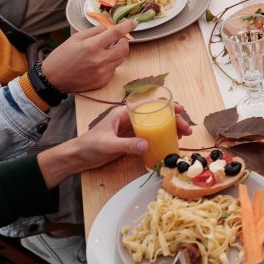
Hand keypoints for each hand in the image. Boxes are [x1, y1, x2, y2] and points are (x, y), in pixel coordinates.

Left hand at [37, 104, 191, 186]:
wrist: (77, 157)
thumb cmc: (88, 146)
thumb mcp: (108, 144)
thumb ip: (127, 144)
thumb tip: (147, 144)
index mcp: (123, 113)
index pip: (148, 106)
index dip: (165, 106)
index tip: (180, 110)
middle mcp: (129, 119)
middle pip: (155, 116)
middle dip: (172, 120)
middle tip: (187, 129)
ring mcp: (131, 130)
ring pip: (155, 126)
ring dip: (170, 129)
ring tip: (183, 135)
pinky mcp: (131, 141)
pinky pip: (150, 136)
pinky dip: (162, 138)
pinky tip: (170, 142)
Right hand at [41, 20, 134, 92]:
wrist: (53, 79)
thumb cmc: (62, 56)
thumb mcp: (75, 38)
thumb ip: (95, 32)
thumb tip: (110, 27)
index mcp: (92, 46)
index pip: (116, 33)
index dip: (127, 27)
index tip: (133, 23)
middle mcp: (100, 60)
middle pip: (124, 48)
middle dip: (124, 41)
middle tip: (118, 39)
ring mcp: (103, 72)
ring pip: (120, 59)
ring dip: (117, 52)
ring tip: (105, 51)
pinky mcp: (103, 81)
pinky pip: (113, 69)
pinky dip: (110, 64)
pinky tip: (98, 63)